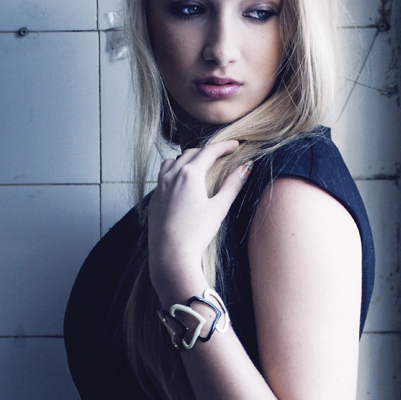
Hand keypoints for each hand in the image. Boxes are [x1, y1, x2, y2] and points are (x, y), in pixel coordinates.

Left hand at [147, 140, 248, 305]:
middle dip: (207, 151)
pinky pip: (163, 176)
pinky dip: (174, 172)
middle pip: (191, 153)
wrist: (171, 255)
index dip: (224, 146)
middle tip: (222, 154)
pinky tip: (182, 184)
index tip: (236, 144)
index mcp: (190, 174)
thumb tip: (246, 167)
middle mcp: (172, 175)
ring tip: (199, 165)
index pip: (209, 151)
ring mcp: (160, 187)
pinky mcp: (154, 199)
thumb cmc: (196, 233)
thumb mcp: (219, 208)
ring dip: (187, 159)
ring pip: (172, 161)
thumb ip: (232, 186)